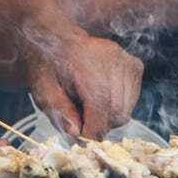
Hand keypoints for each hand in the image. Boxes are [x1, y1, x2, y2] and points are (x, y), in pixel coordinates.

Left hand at [28, 33, 142, 139]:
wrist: (58, 40)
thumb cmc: (47, 66)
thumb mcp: (43, 90)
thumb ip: (59, 112)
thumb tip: (76, 135)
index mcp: (85, 61)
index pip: (100, 107)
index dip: (90, 130)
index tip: (79, 136)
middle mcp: (111, 58)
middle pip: (116, 112)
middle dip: (98, 124)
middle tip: (81, 120)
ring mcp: (126, 61)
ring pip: (125, 110)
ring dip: (108, 117)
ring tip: (89, 106)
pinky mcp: (135, 65)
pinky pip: (131, 101)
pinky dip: (117, 107)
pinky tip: (101, 97)